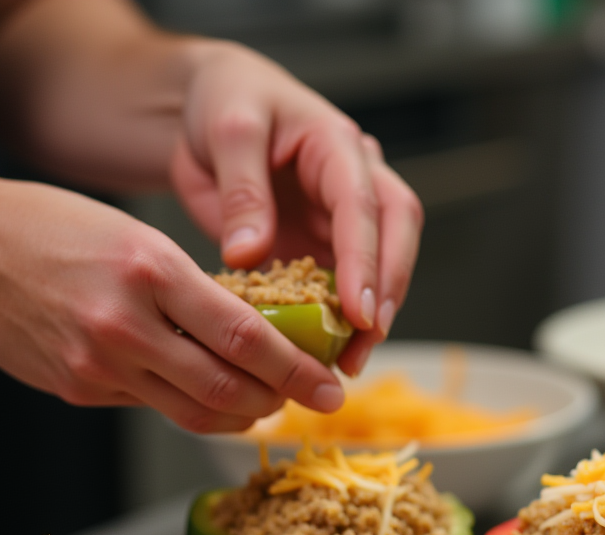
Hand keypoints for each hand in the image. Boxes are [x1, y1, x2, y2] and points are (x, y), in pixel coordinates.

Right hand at [0, 172, 346, 432]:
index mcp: (151, 272)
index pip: (246, 338)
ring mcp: (98, 365)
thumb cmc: (58, 228)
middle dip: (280, 402)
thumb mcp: (141, 240)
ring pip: (195, 413)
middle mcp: (125, 326)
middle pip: (228, 389)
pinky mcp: (79, 390)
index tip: (330, 387)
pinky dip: (191, 406)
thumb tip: (257, 339)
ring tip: (265, 403)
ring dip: (242, 415)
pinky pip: (153, 409)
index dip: (297, 371)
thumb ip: (196, 292)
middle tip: (307, 399)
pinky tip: (206, 394)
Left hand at [170, 42, 422, 375]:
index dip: (366, 260)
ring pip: (381, 266)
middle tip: (367, 341)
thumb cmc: (224, 102)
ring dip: (372, 315)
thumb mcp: (227, 129)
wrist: (208, 109)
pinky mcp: (328, 245)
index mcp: (337, 145)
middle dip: (387, 292)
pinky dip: (340, 320)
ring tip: (349, 361)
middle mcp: (356, 181)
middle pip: (396, 237)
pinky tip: (328, 352)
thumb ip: (242, 189)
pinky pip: (344, 284)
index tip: (358, 310)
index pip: (365, 206)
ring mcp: (346, 217)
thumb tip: (250, 252)